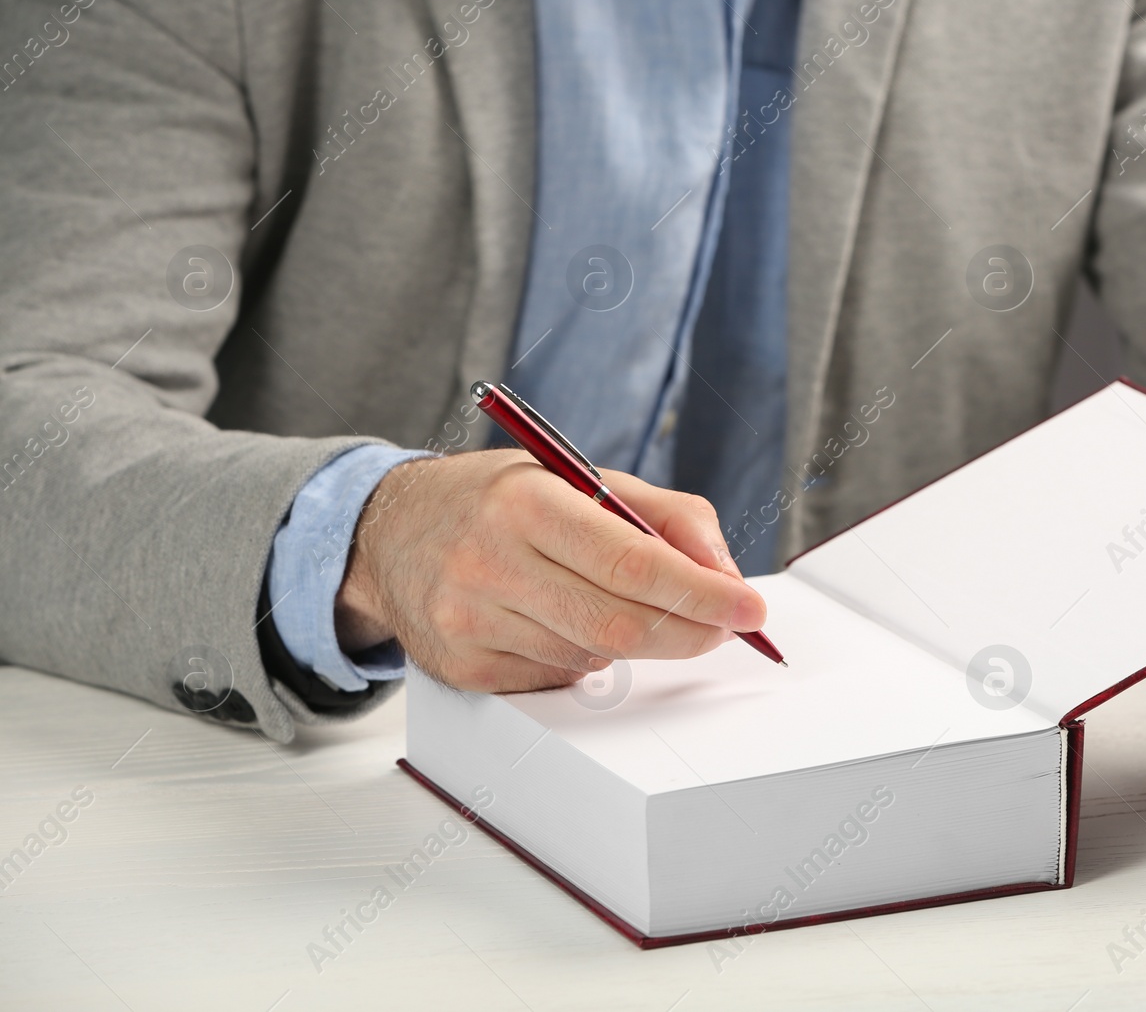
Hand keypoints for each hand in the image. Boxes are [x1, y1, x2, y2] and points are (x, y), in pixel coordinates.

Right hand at [334, 449, 765, 692]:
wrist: (388, 534)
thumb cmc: (496, 501)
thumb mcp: (577, 478)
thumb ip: (663, 515)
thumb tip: (722, 570)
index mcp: (525, 502)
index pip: (633, 562)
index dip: (701, 592)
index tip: (748, 607)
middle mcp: (488, 563)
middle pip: (620, 624)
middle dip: (690, 631)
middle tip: (725, 626)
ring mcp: (469, 622)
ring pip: (593, 656)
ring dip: (635, 642)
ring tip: (625, 605)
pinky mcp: (463, 670)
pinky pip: (558, 677)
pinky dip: (586, 657)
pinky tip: (567, 623)